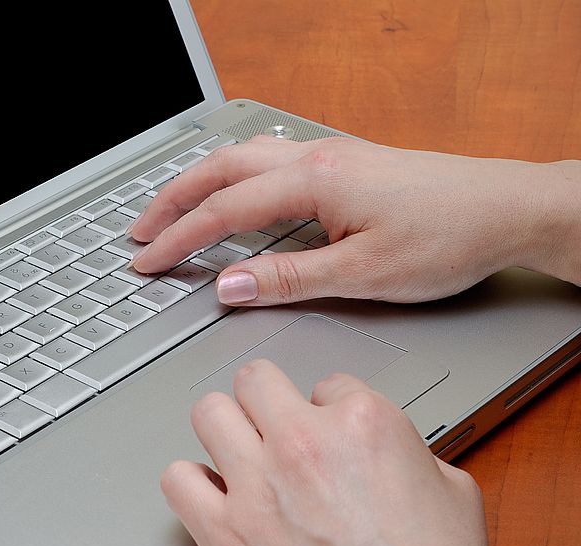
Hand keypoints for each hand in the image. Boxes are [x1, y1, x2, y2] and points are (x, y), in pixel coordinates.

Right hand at [130, 137, 580, 304]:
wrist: (509, 209)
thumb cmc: (449, 237)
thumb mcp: (363, 274)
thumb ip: (288, 279)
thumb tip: (229, 286)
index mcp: (314, 181)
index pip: (223, 212)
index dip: (177, 239)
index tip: (146, 262)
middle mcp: (316, 158)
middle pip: (220, 170)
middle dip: (172, 201)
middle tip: (138, 232)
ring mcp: (330, 156)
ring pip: (242, 160)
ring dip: (200, 185)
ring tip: (170, 211)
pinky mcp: (345, 165)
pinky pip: (269, 162)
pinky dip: (233, 179)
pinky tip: (233, 195)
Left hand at [161, 360, 488, 545]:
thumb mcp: (453, 493)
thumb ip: (410, 451)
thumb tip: (388, 449)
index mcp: (364, 425)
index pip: (329, 384)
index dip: (331, 408)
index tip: (330, 428)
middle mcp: (303, 445)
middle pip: (256, 381)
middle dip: (268, 399)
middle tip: (274, 421)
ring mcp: (257, 486)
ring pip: (209, 414)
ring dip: (225, 428)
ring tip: (237, 446)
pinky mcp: (225, 533)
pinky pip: (177, 480)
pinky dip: (191, 483)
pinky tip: (212, 492)